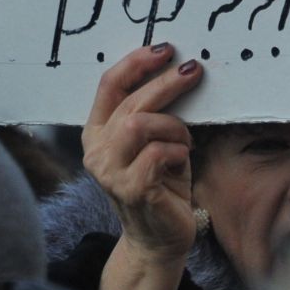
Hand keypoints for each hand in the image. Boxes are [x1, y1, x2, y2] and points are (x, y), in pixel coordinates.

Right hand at [83, 44, 203, 263]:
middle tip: (193, 71)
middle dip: (166, 83)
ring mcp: (110, 172)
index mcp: (97, 132)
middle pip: (130, 102)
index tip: (165, 50)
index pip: (108, 85)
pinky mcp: (130, 190)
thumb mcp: (154, 141)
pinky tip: (182, 161)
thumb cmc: (161, 183)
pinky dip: (177, 151)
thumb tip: (178, 68)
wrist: (159, 239)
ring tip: (185, 139)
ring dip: (173, 126)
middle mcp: (96, 150)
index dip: (136, 62)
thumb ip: (154, 112)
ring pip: (139, 124)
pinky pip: (157, 153)